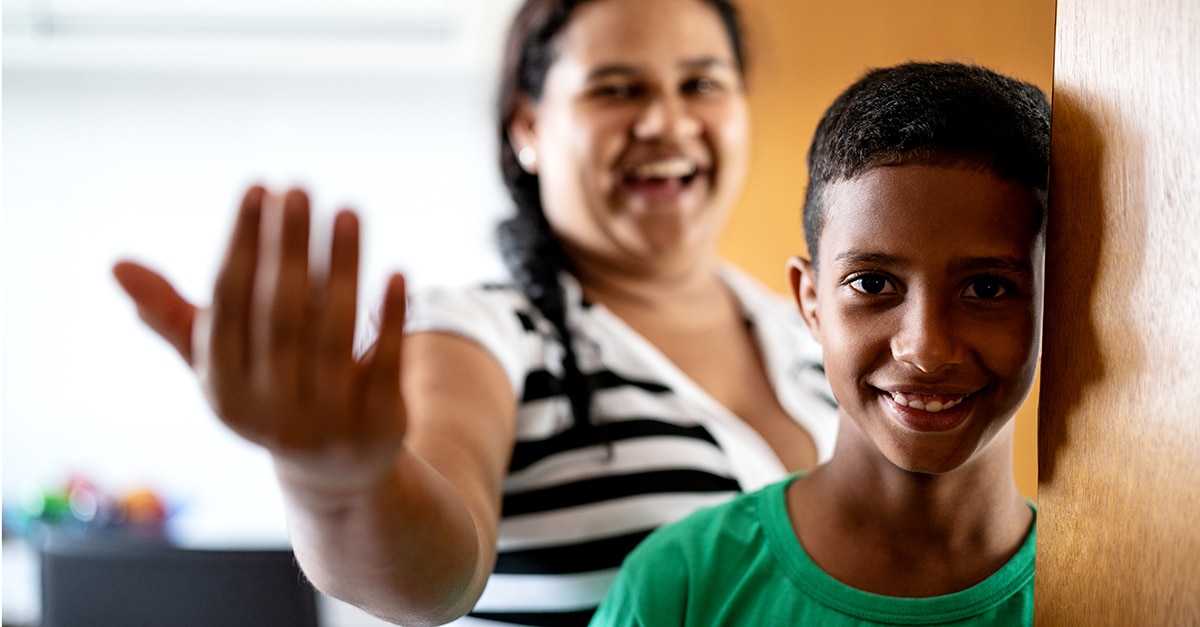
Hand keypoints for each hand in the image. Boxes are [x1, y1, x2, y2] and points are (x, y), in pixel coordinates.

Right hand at [113, 186, 408, 500]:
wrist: (336, 476)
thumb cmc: (270, 396)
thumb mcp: (223, 365)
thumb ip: (174, 316)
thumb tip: (115, 264)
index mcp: (224, 389)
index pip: (230, 305)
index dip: (243, 245)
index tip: (258, 188)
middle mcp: (270, 409)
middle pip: (281, 315)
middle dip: (289, 247)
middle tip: (300, 187)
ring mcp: (326, 421)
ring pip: (333, 334)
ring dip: (343, 268)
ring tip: (349, 210)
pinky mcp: (377, 424)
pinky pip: (385, 363)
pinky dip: (391, 318)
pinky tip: (397, 271)